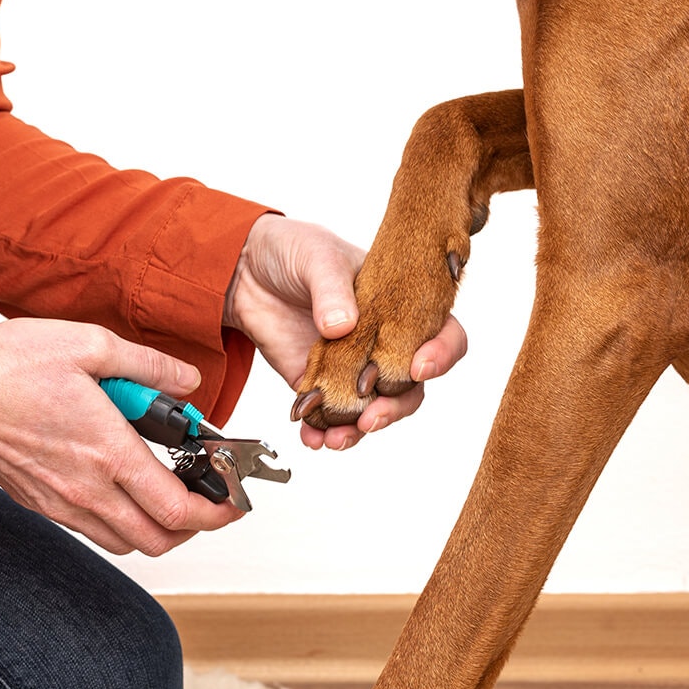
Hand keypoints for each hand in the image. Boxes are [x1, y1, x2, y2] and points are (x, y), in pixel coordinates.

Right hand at [0, 318, 241, 555]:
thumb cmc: (9, 365)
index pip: (178, 510)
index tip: (233, 500)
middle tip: (209, 500)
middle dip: (195, 528)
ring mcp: (60, 503)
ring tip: (169, 493)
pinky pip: (93, 531)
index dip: (217, 513)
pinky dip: (121, 522)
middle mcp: (86, 489)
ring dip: (157, 528)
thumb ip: (149, 366)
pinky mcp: (40, 504)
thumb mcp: (89, 344)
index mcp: (107, 453)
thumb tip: (189, 381)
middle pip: (158, 540)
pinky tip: (123, 486)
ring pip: (126, 543)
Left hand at [224, 214, 467, 449]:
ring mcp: (354, 366)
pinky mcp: (322, 384)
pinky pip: (331, 416)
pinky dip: (324, 432)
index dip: (441, 353)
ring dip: (362, 428)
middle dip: (396, 405)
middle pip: (411, 384)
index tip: (418, 367)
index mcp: (401, 304)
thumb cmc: (294, 251)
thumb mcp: (317, 257)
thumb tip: (341, 326)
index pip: (442, 332)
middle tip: (371, 415)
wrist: (246, 271)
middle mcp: (384, 340)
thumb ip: (331, 289)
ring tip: (337, 436)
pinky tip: (312, 437)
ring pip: (376, 407)